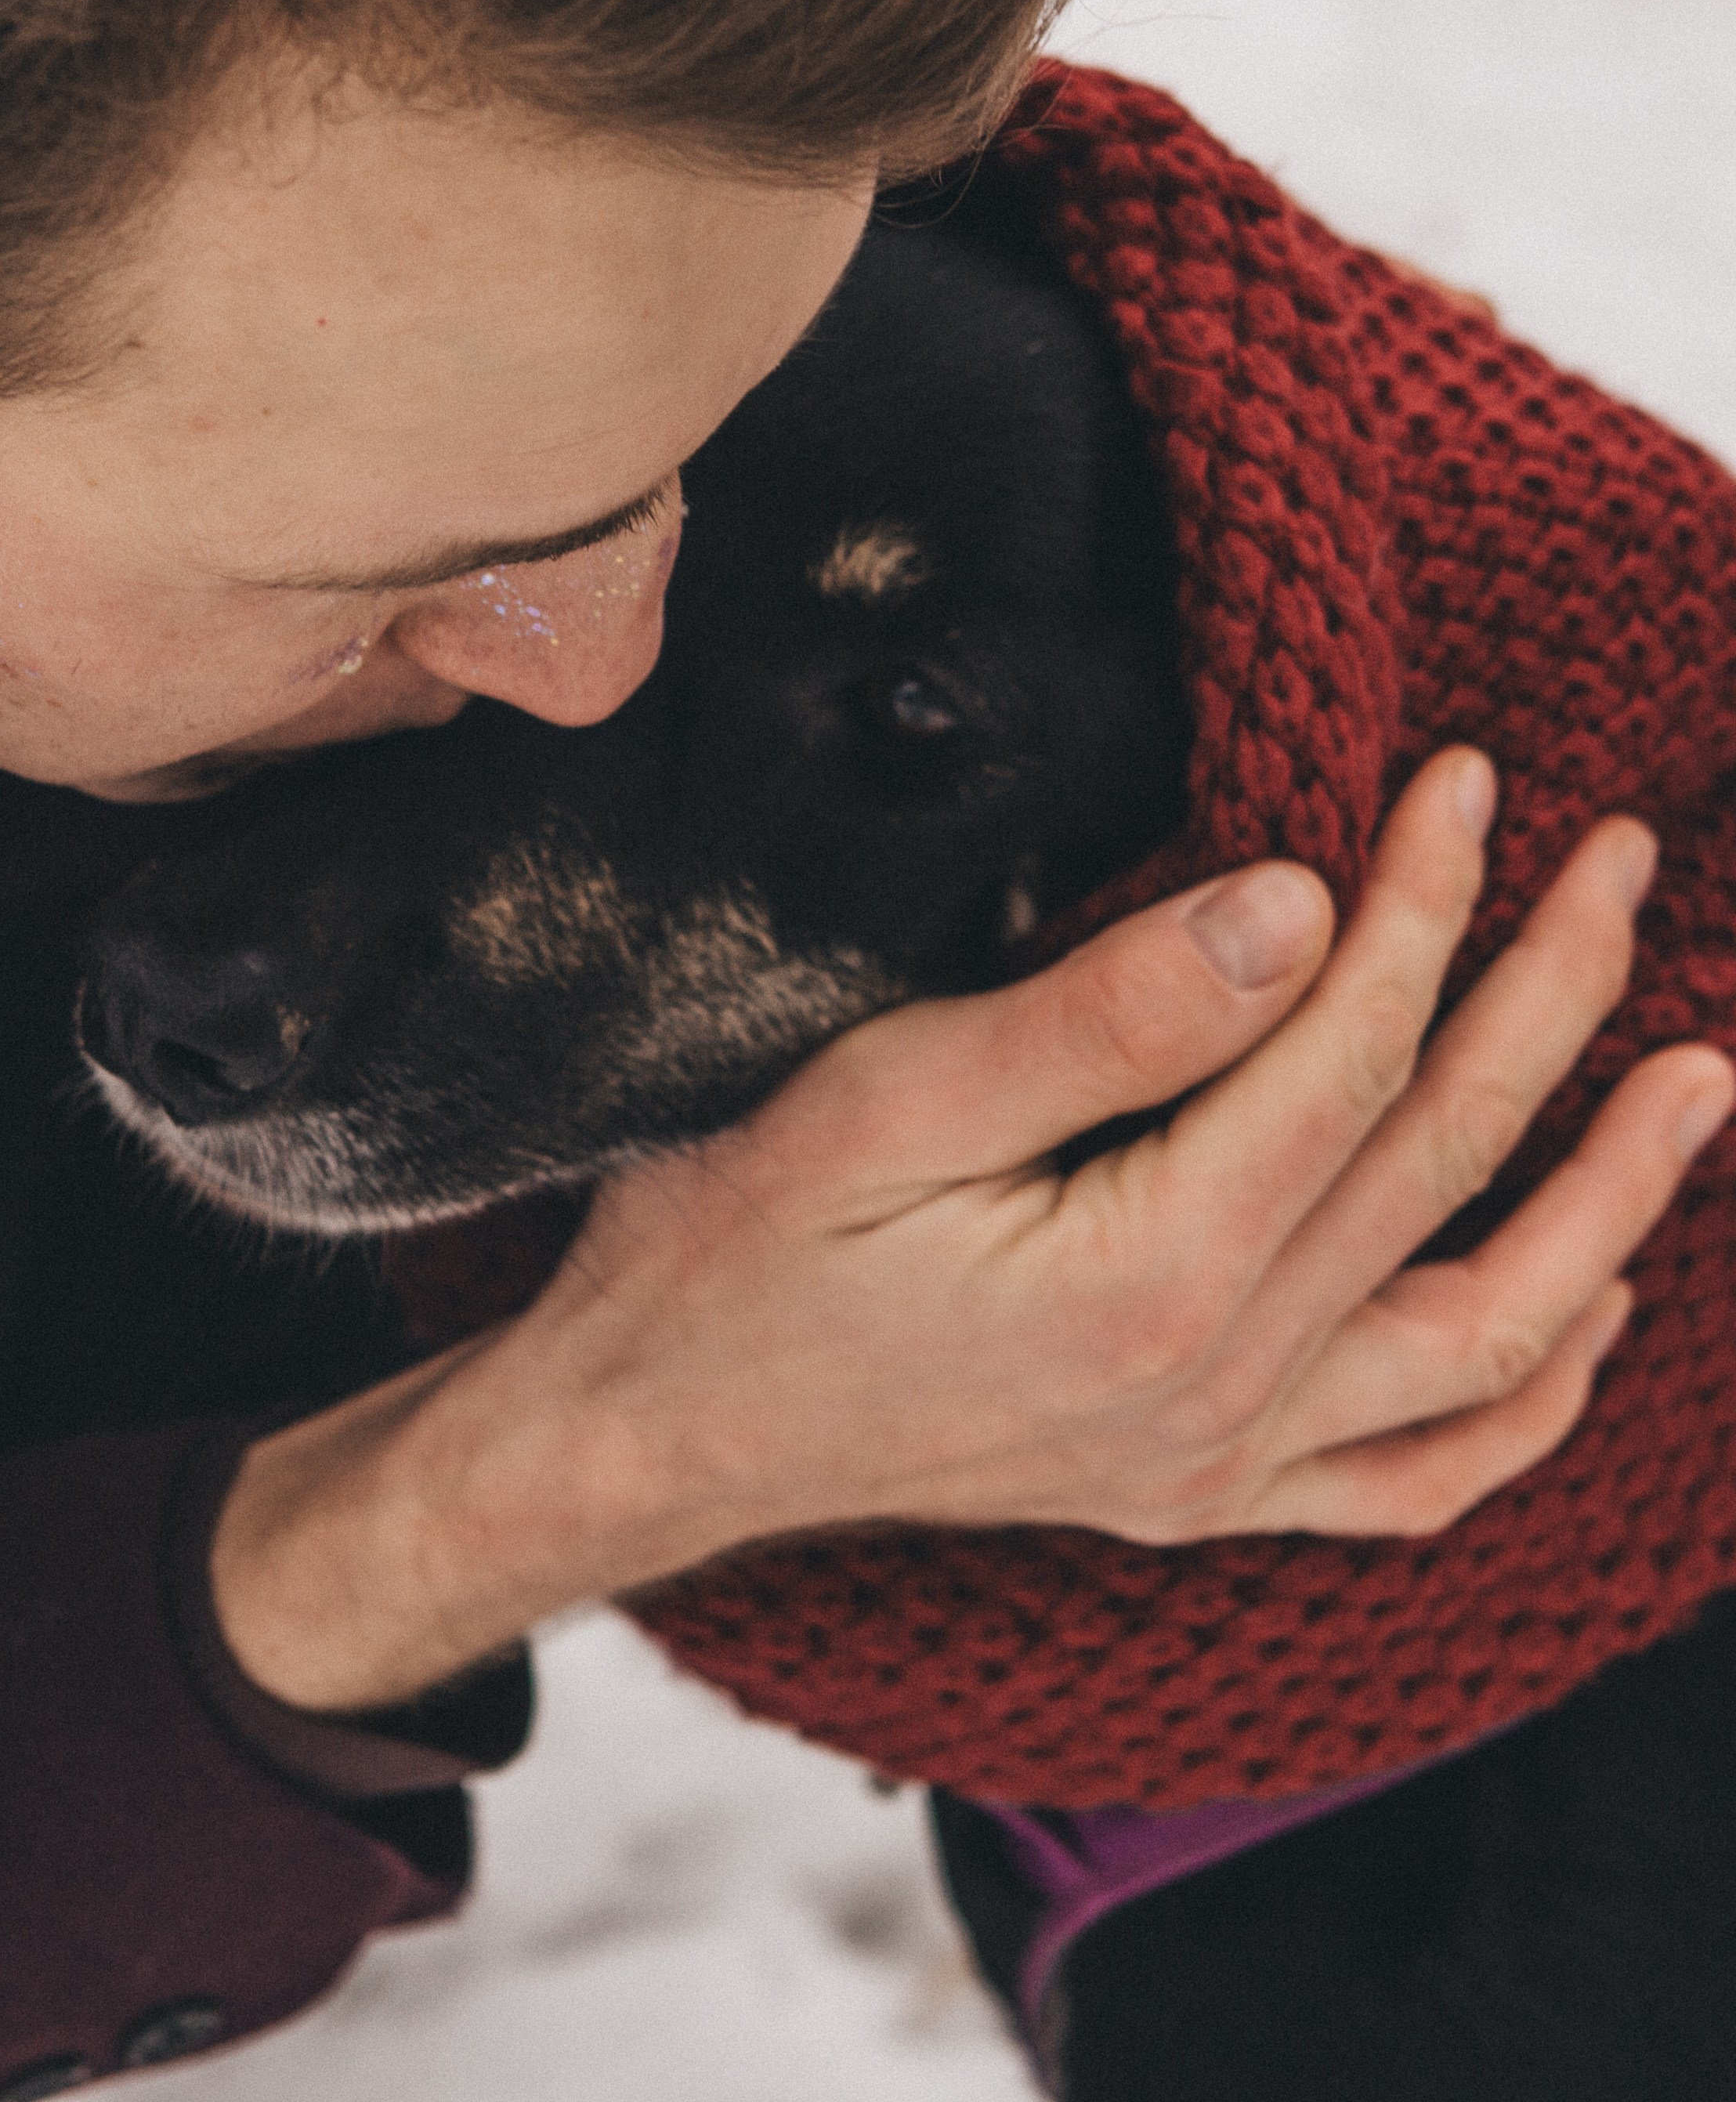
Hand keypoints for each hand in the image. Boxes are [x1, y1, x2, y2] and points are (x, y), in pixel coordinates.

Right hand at [211, 748, 1730, 1708]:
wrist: (646, 1433)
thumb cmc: (732, 1245)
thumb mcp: (884, 1098)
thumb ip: (1108, 1015)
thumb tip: (1301, 909)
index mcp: (1146, 1278)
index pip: (1352, 1057)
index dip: (1427, 905)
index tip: (1474, 781)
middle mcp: (1215, 1390)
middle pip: (1445, 1163)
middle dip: (1553, 993)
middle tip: (1621, 863)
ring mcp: (1216, 1462)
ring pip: (1487, 1332)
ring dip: (1612, 1203)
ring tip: (1697, 1083)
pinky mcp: (1193, 1496)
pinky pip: (1415, 1479)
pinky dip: (1525, 1405)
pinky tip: (1586, 1320)